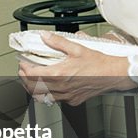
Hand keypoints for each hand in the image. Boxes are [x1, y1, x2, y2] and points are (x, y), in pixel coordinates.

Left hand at [18, 33, 134, 105]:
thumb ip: (58, 42)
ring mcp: (67, 96)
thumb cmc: (99, 63)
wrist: (114, 75)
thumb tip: (45, 36)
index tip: (22, 63)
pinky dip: (48, 93)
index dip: (24, 68)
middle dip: (25, 79)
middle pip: (33, 87)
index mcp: (59, 74)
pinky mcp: (73, 100)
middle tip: (24, 70)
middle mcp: (61, 87)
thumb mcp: (77, 48)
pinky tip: (49, 86)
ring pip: (42, 96)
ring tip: (33, 79)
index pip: (32, 75)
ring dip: (34, 88)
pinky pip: (56, 100)